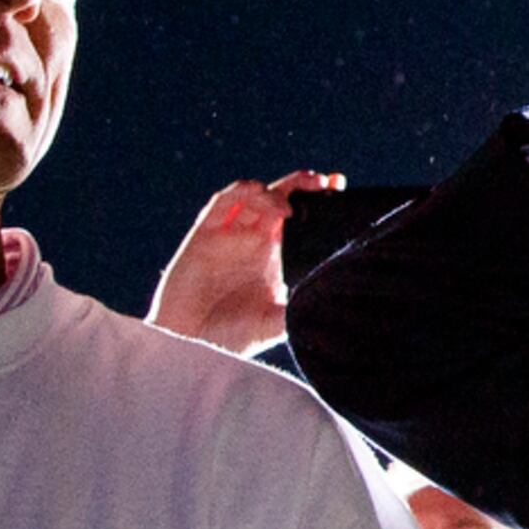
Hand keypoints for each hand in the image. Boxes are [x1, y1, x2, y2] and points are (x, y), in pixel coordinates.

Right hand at [147, 170, 339, 353]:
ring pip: (254, 196)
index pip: (301, 219)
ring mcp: (229, 235)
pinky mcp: (204, 235)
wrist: (189, 346)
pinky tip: (258, 194)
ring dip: (274, 191)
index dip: (318, 200)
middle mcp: (254, 241)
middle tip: (325, 181)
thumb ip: (300, 308)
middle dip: (303, 185)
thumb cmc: (231, 337)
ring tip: (290, 206)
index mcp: (275, 257)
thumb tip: (334, 301)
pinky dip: (240, 193)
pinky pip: (222, 204)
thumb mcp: (275, 323)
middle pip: (281, 199)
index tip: (338, 186)